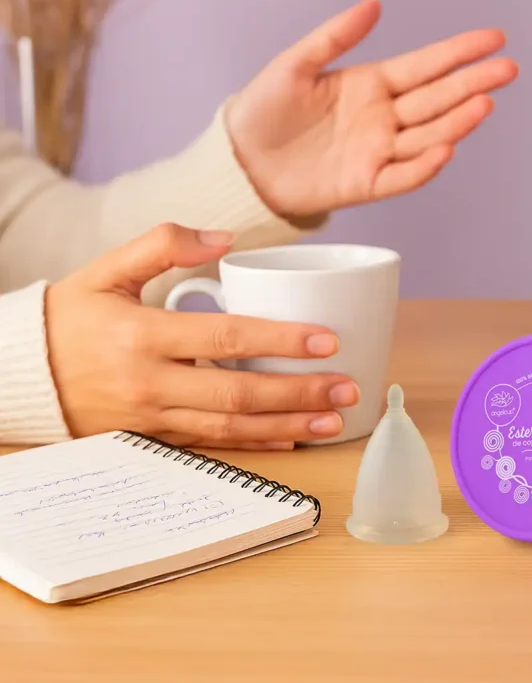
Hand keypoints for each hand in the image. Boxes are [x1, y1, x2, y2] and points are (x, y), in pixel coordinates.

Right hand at [46, 224, 360, 449]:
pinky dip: (253, 445)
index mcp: (142, 335)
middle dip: (299, 392)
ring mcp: (150, 418)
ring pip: (230, 427)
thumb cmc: (70, 317)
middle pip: (238, 392)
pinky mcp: (151, 439)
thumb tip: (224, 237)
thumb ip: (163, 243)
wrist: (20, 374)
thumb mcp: (106, 269)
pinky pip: (210, 445)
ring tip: (333, 421)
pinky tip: (290, 440)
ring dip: (286, 426)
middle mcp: (149, 383)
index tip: (327, 339)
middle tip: (347, 388)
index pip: (226, 337)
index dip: (280, 340)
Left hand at [225, 0, 517, 217]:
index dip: (460, 52)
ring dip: (458, 121)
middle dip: (474, 83)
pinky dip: (424, 166)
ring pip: (429, 135)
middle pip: (438, 99)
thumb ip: (336, 35)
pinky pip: (402, 176)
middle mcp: (384, 117)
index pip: (426, 65)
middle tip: (509, 69)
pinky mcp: (367, 184)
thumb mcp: (295, 64)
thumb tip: (375, 3)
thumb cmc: (264, 110)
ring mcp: (379, 151)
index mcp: (371, 84)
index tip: (494, 39)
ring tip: (485, 103)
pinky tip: (446, 149)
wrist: (240, 162)